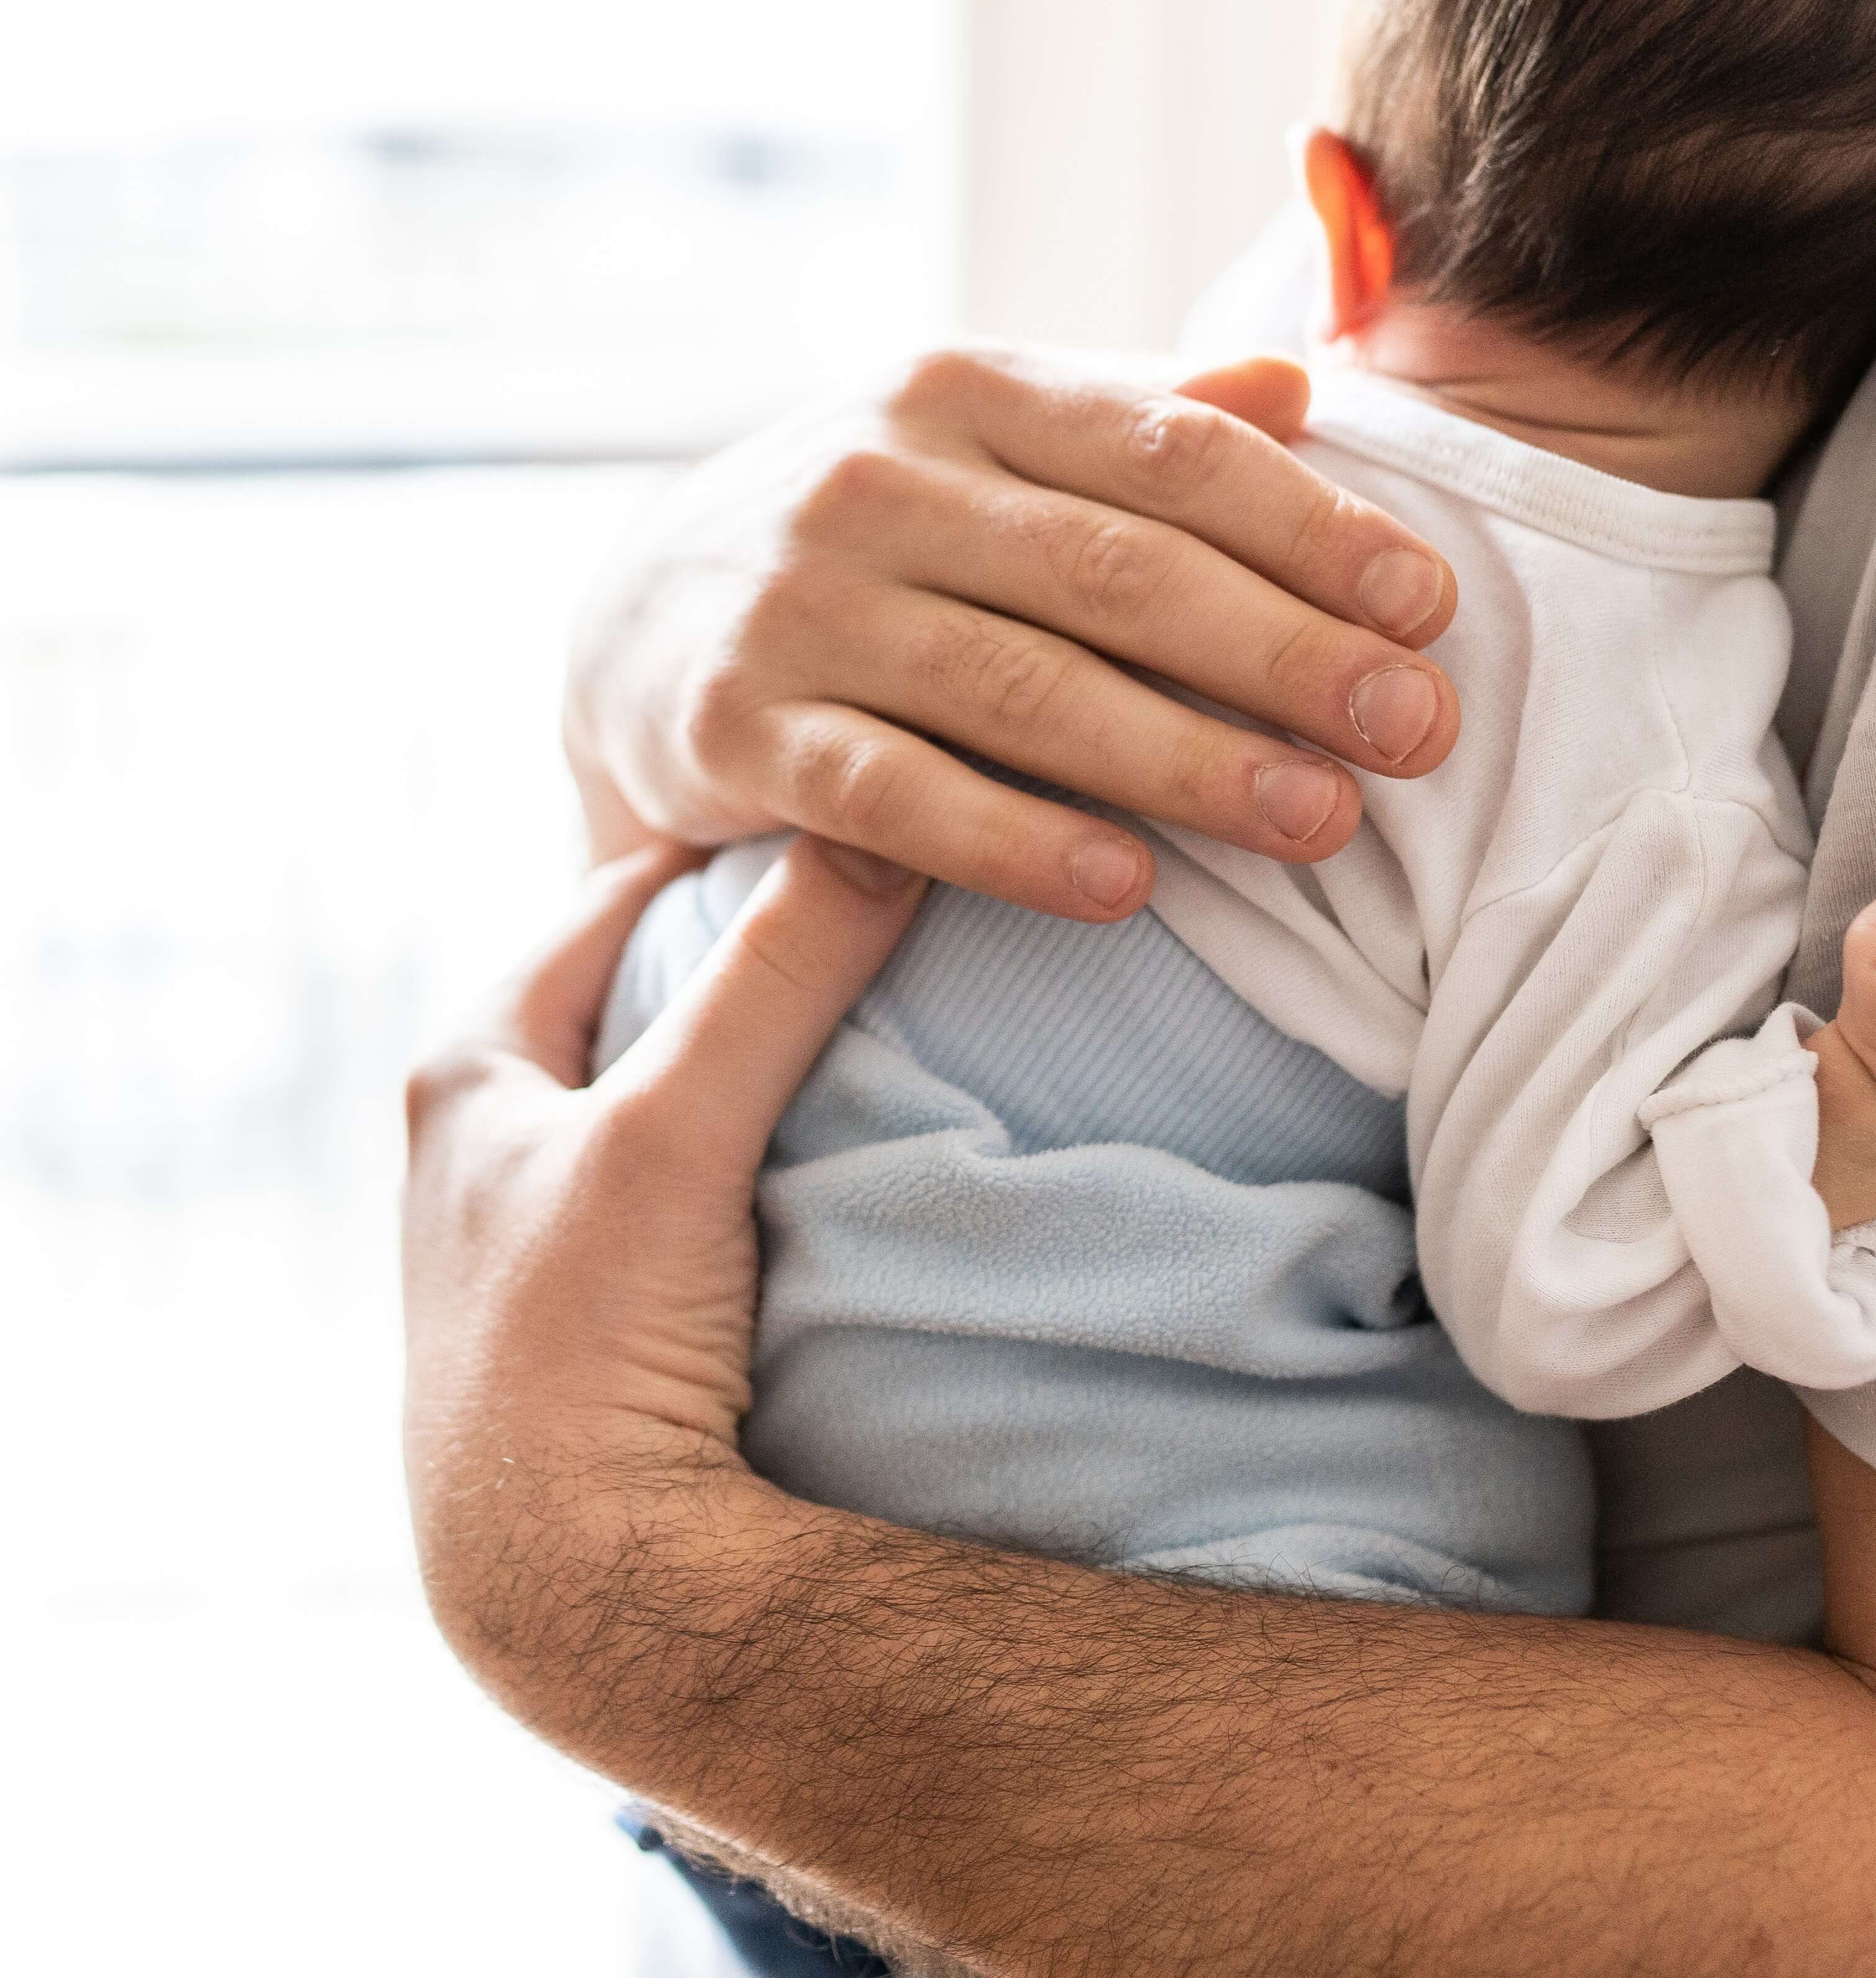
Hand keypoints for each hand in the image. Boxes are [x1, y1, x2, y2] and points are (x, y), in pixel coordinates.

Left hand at [401, 838, 924, 1705]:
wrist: (572, 1586)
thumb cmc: (582, 1345)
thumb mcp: (672, 1133)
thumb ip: (774, 979)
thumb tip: (884, 829)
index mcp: (467, 1068)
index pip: (617, 896)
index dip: (729, 849)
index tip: (846, 813)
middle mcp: (489, 1135)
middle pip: (647, 984)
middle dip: (753, 944)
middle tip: (880, 903)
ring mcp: (548, 1223)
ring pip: (675, 1082)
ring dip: (762, 1048)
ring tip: (876, 1012)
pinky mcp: (603, 1301)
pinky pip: (699, 1172)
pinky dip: (762, 1138)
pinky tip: (831, 1145)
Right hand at [563, 348, 1460, 920]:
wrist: (640, 620)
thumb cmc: (883, 538)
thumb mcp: (991, 444)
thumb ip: (1140, 419)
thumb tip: (1300, 381)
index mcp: (968, 391)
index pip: (1171, 452)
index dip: (1312, 528)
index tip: (1430, 605)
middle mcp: (879, 479)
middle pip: (1116, 571)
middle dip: (1284, 652)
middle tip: (1418, 728)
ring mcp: (801, 604)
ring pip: (1021, 687)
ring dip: (1184, 759)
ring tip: (1321, 821)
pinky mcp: (735, 730)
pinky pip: (893, 795)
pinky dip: (1013, 842)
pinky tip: (1128, 889)